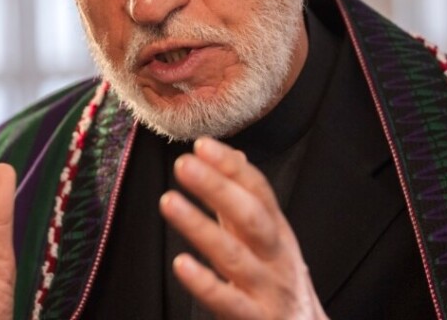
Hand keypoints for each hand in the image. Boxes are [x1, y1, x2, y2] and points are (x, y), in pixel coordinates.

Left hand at [159, 137, 327, 319]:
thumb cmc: (278, 281)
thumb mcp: (268, 238)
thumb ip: (246, 200)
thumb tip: (232, 156)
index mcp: (277, 231)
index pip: (258, 190)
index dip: (230, 166)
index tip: (201, 144)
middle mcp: (275, 256)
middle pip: (250, 216)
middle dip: (218, 188)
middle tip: (184, 164)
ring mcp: (267, 289)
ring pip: (234, 256)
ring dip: (200, 227)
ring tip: (169, 202)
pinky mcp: (255, 319)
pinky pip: (228, 302)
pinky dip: (205, 283)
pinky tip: (181, 264)